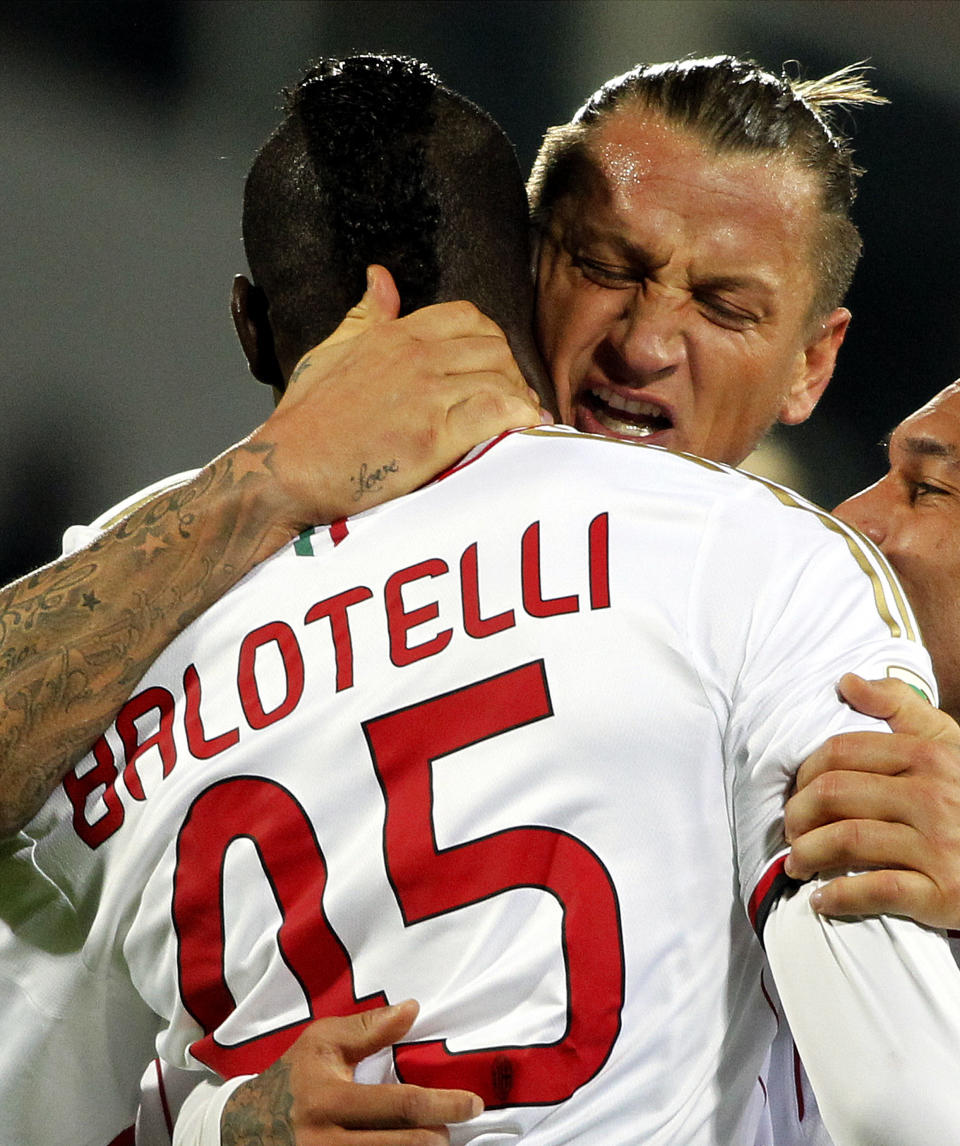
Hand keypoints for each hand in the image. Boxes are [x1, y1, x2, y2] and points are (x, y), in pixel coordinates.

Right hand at [221, 1000, 481, 1143]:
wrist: (242, 1127)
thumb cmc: (292, 1075)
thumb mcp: (323, 1042)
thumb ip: (369, 1029)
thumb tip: (413, 1009)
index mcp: (329, 1100)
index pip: (400, 1106)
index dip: (443, 1105)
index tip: (473, 1104)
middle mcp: (326, 1142)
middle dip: (437, 1138)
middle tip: (453, 1126)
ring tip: (434, 1139)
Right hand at [240, 265, 545, 546]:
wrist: (285, 470)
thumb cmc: (304, 421)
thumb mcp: (330, 352)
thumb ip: (365, 316)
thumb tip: (381, 277)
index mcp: (395, 335)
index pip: (468, 317)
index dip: (489, 342)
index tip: (490, 370)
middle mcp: (415, 356)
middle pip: (494, 348)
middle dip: (510, 374)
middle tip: (509, 402)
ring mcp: (427, 395)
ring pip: (502, 379)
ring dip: (518, 401)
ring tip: (519, 422)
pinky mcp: (434, 435)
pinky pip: (497, 413)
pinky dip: (518, 420)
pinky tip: (523, 432)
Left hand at [784, 673, 959, 926]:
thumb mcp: (948, 743)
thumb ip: (899, 706)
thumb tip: (846, 681)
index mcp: (928, 757)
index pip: (841, 752)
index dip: (804, 772)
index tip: (795, 792)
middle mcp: (933, 797)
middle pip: (835, 793)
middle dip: (797, 814)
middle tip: (789, 831)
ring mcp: (940, 846)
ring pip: (847, 840)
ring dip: (807, 854)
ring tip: (796, 863)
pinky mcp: (945, 892)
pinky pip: (878, 890)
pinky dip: (840, 897)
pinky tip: (822, 900)